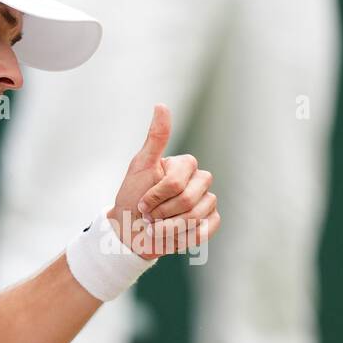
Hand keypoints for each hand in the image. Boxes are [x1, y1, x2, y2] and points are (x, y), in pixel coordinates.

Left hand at [108, 104, 220, 259]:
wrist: (131, 232)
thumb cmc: (133, 198)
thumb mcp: (140, 166)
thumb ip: (155, 137)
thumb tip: (161, 104)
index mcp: (185, 165)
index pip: (176, 182)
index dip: (157, 196)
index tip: (142, 202)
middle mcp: (200, 181)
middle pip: (189, 200)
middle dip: (162, 213)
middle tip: (149, 216)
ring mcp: (208, 202)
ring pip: (195, 217)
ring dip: (169, 228)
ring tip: (158, 227)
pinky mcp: (211, 222)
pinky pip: (204, 231)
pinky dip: (183, 237)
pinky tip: (172, 235)